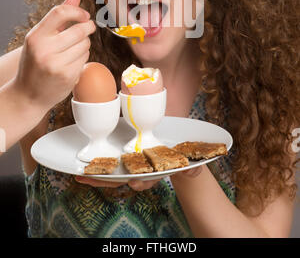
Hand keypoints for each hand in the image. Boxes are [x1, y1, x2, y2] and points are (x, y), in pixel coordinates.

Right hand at [13, 0, 95, 113]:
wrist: (27, 95)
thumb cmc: (34, 62)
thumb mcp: (40, 37)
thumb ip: (59, 16)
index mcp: (35, 36)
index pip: (60, 12)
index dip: (77, 11)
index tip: (84, 15)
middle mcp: (44, 49)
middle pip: (79, 29)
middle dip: (88, 27)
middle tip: (88, 28)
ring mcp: (56, 64)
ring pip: (85, 44)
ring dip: (85, 44)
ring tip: (73, 49)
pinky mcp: (67, 76)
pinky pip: (86, 59)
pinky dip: (83, 58)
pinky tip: (72, 62)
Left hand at [75, 166, 202, 190]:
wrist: (174, 153)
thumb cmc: (180, 158)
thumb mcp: (189, 162)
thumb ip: (191, 167)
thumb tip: (193, 169)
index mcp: (153, 175)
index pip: (146, 181)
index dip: (140, 183)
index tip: (135, 182)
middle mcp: (139, 174)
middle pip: (122, 180)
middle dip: (106, 181)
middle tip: (90, 179)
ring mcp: (130, 169)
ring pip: (111, 175)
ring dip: (95, 176)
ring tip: (80, 175)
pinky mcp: (123, 160)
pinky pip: (108, 167)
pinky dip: (96, 168)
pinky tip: (83, 168)